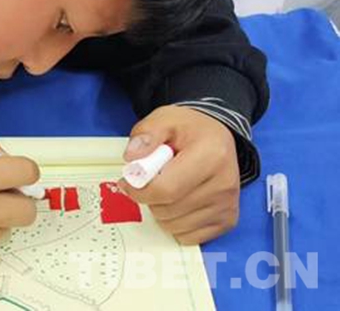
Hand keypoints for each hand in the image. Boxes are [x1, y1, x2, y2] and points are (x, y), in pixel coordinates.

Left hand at [118, 106, 240, 244]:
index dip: (138, 190)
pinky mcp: (228, 221)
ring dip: (161, 211)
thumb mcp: (164, 119)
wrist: (216, 137)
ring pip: (174, 226)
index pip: (165, 190)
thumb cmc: (189, 130)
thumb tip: (131, 158)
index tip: (128, 181)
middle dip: (149, 198)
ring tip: (168, 188)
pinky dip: (175, 223)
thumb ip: (145, 134)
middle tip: (152, 180)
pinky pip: (187, 237)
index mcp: (211, 156)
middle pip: (167, 210)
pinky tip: (179, 202)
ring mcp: (228, 206)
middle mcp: (224, 184)